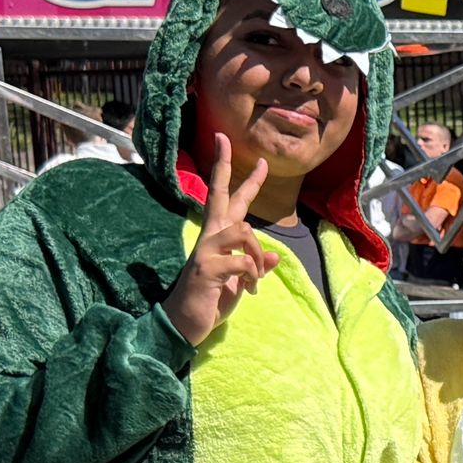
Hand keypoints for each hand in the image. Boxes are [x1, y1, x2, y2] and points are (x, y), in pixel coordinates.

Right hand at [163, 135, 279, 346]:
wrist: (187, 323)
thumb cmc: (212, 299)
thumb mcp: (241, 281)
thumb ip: (255, 266)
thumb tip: (275, 257)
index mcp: (217, 237)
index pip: (225, 198)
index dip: (231, 173)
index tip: (230, 143)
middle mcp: (208, 237)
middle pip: (219, 195)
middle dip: (224, 167)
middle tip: (225, 139)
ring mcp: (205, 251)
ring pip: (242, 230)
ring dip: (256, 253)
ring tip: (255, 278)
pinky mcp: (208, 269)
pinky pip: (243, 261)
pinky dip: (253, 274)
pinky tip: (250, 290)